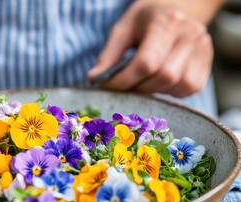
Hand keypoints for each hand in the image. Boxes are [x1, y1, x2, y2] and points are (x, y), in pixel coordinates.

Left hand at [87, 1, 213, 97]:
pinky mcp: (207, 63)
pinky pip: (189, 88)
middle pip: (164, 76)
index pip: (146, 62)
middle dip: (138, 88)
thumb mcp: (122, 29)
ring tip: (141, 83)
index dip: (125, 80)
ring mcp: (203, 48)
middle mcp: (190, 34)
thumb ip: (109, 55)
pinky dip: (171, 91)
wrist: (175, 8)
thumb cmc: (145, 20)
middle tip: (124, 88)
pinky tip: (158, 82)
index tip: (108, 88)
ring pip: (178, 85)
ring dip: (155, 91)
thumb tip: (94, 80)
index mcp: (166, 22)